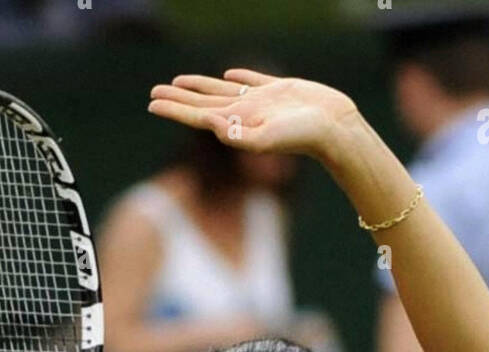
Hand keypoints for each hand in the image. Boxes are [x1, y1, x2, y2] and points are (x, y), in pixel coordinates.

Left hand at [148, 68, 359, 161]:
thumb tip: (212, 123)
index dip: (174, 109)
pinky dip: (238, 78)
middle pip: (203, 104)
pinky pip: (252, 82)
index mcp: (239, 125)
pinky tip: (229, 76)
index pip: (198, 116)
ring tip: (179, 82)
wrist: (336, 130)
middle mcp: (245, 115)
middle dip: (178, 99)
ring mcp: (262, 102)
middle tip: (154, 92)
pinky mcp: (280, 91)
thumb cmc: (304, 137)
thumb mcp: (268, 138)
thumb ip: (239, 135)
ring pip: (221, 92)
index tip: (152, 103)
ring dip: (199, 87)